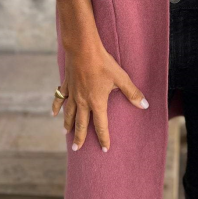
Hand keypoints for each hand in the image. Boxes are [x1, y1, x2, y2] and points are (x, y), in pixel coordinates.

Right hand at [51, 0, 148, 151]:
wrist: (83, 49)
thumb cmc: (103, 63)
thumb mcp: (121, 78)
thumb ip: (132, 93)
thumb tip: (144, 105)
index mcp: (97, 102)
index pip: (101, 125)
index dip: (103, 138)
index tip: (104, 149)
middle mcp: (83, 101)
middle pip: (81, 124)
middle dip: (80, 138)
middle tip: (77, 149)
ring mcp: (73, 94)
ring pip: (69, 114)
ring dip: (68, 125)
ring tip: (66, 134)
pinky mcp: (66, 84)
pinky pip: (60, 98)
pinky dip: (56, 107)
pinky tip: (53, 113)